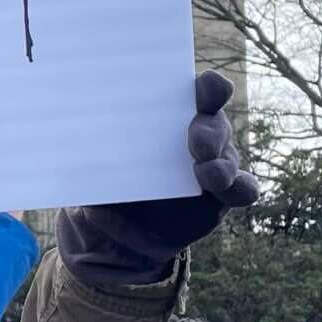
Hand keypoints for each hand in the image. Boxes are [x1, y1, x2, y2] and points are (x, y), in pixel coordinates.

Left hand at [58, 71, 259, 285]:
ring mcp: (214, 164)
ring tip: (205, 172)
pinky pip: (243, 189)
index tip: (204, 85)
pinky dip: (241, 188)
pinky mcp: (223, 196)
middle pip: (213, 123)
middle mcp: (198, 134)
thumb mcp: (91, 171)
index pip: (197, 92)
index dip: (207, 87)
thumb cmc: (107, 188)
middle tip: (195, 142)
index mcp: (168, 116)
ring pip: (228, 156)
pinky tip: (229, 190)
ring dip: (220, 163)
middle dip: (208, 130)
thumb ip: (90, 158)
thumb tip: (78, 146)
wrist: (120, 235)